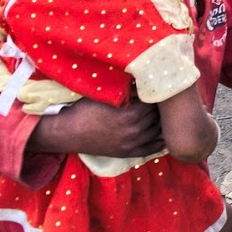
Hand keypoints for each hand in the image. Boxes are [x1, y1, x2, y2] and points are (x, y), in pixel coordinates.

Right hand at [29, 98, 162, 157]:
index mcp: (131, 114)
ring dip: (159, 121)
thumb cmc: (85, 110)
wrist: (67, 133)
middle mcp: (135, 131)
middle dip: (158, 106)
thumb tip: (144, 79)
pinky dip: (160, 142)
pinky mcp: (126, 153)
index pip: (154, 101)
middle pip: (157, 116)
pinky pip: (151, 149)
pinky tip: (165, 135)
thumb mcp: (106, 95)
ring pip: (157, 131)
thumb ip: (127, 90)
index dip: (154, 93)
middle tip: (159, 99)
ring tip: (159, 112)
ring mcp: (131, 144)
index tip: (155, 88)